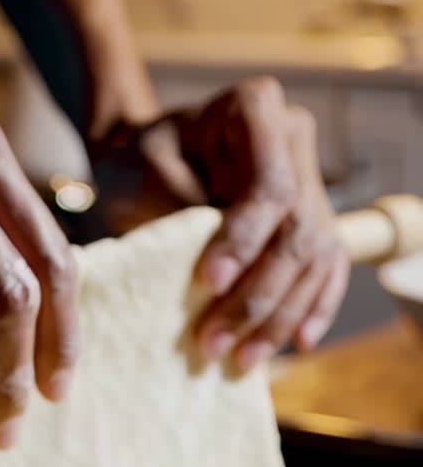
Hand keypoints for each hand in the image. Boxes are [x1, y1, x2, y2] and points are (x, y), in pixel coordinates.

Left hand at [89, 78, 348, 368]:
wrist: (143, 160)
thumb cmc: (137, 163)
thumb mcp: (140, 176)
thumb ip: (178, 213)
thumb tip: (214, 276)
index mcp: (257, 108)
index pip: (269, 188)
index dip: (245, 242)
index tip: (208, 284)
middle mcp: (294, 139)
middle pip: (298, 233)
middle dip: (258, 297)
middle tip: (214, 342)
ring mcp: (310, 181)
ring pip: (315, 259)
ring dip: (279, 318)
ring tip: (241, 358)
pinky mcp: (313, 220)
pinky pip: (328, 270)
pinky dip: (313, 309)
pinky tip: (298, 343)